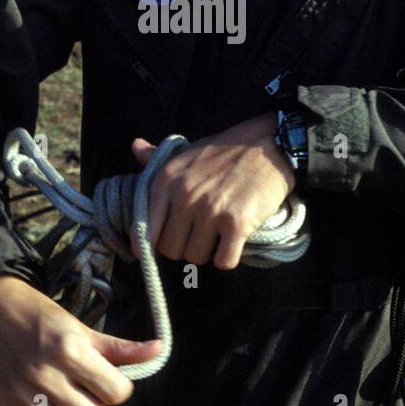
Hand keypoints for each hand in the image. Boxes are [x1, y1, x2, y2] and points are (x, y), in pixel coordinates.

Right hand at [0, 275, 161, 405]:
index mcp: (69, 350)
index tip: (107, 381)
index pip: (116, 392)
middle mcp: (46, 375)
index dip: (118, 390)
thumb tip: (158, 350)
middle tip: (88, 396)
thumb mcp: (80, 327)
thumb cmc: (40, 316)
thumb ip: (119, 347)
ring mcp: (22, 395)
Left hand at [130, 112, 294, 270]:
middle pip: (170, 250)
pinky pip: (224, 261)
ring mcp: (211, 211)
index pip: (145, 230)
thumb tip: (135, 147)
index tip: (162, 246)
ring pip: (196, 258)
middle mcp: (185, 196)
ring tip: (218, 233)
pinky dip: (229, 257)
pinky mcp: (237, 224)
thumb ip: (158, 157)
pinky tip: (234, 242)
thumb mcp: (187, 151)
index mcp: (166, 180)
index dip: (151, 244)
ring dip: (207, 252)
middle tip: (199, 234)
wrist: (269, 144)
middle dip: (184, 247)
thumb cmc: (226, 150)